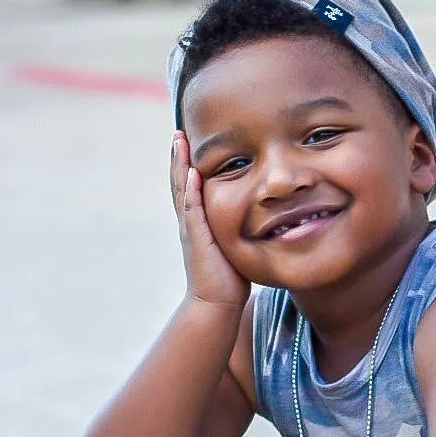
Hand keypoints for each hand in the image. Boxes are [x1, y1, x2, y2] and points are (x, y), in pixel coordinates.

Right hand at [170, 131, 247, 309]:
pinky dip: (191, 190)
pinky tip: (193, 172)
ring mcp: (191, 228)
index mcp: (198, 222)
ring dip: (179, 165)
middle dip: (178, 157)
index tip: (187, 142)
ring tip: (178, 141)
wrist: (216, 303)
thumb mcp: (235, 245)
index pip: (190, 187)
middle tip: (177, 132)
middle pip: (180, 182)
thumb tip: (258, 216)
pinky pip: (192, 209)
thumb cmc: (229, 279)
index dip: (187, 165)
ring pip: (181, 190)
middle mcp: (190, 222)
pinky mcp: (197, 238)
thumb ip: (239, 228)